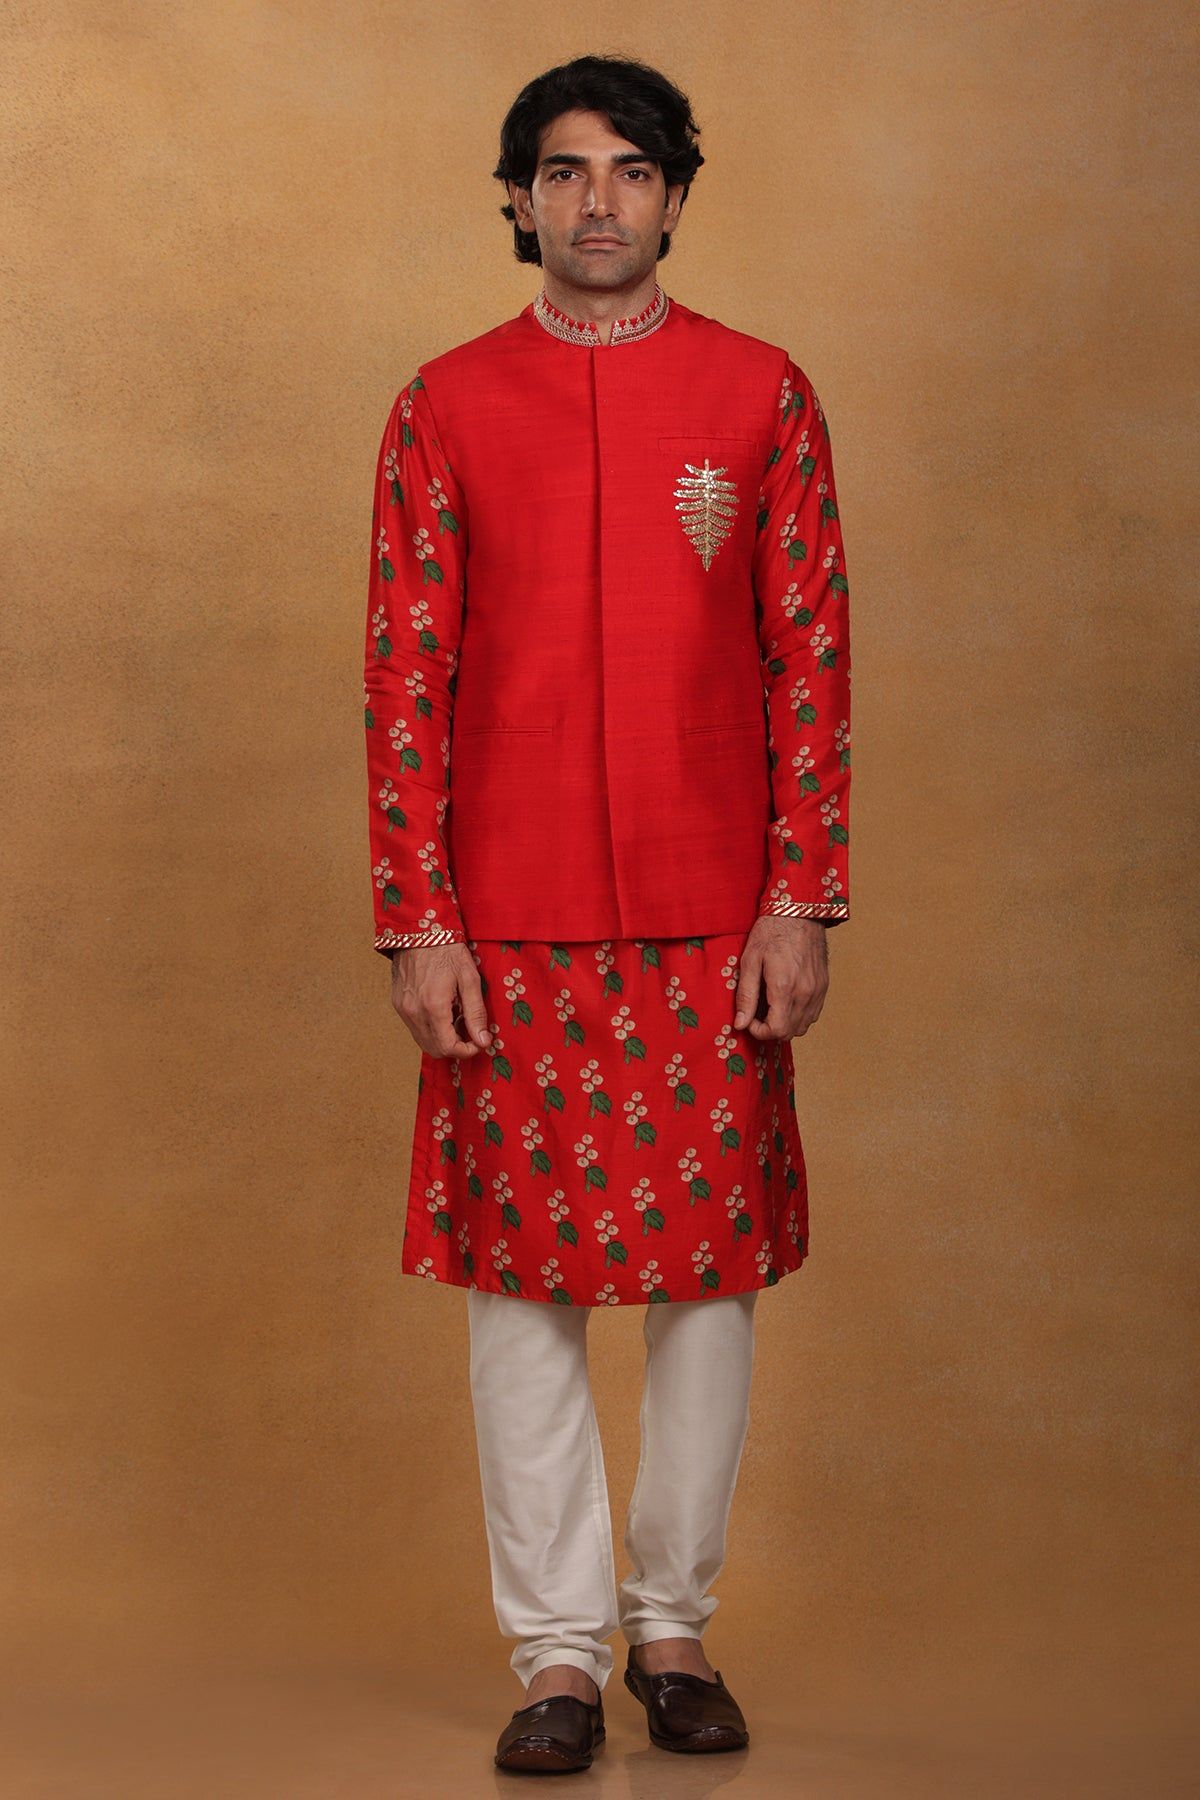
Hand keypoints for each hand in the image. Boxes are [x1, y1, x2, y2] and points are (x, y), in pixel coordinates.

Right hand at [390, 942, 491, 1057]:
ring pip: (423, 1041)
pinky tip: (442, 1011)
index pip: (448, 1048)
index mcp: (434, 1006)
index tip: (479, 1042)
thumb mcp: (469, 978)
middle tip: (469, 1029)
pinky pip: (414, 1028)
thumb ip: (476, 1013)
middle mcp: (414, 1012)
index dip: (466, 1051)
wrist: (419, 930)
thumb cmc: (447, 950)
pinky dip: (430, 1029)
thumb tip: (484, 1041)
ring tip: (457, 1018)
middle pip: (435, 1049)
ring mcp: (403, 1009)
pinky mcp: (397, 1004)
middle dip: (455, 1047)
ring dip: (442, 1039)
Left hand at [733, 916, 829, 1039]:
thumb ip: (746, 995)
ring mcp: (817, 990)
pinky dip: (799, 1016)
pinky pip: (813, 1014)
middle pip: (790, 1032)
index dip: (760, 1031)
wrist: (798, 911)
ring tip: (771, 1007)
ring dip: (785, 1024)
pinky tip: (786, 1001)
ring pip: (803, 1026)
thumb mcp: (750, 960)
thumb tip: (740, 1023)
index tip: (750, 1020)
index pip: (776, 1030)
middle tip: (757, 1013)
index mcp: (784, 987)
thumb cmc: (771, 932)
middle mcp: (805, 992)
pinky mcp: (824, 986)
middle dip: (770, 1029)